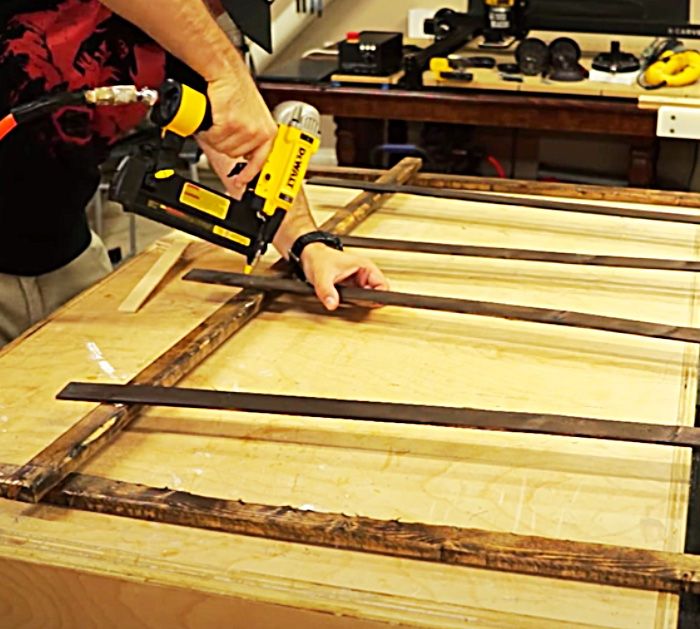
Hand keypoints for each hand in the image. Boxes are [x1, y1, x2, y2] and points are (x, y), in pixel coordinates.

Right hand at [198, 75, 276, 196]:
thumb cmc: (236, 90)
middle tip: (222, 128)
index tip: (241, 182)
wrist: (225, 71)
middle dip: (225, 145)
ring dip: (216, 137)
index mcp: (267, 132)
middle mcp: (259, 132)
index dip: (249, 174)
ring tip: (218, 120)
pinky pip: (214, 139)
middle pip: (236, 155)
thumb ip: (250, 137)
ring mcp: (246, 129)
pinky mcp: (231, 124)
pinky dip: (209, 131)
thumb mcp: (251, 117)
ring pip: (224, 148)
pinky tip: (214, 117)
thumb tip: (243, 156)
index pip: (260, 161)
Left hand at [300, 244, 388, 310]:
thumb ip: (327, 292)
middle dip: (367, 301)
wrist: (309, 256)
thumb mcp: (322, 276)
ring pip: (369, 297)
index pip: (383, 285)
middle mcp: (365, 273)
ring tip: (346, 299)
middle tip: (353, 302)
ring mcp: (360, 280)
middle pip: (378, 294)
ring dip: (360, 302)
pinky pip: (360, 298)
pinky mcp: (353, 286)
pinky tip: (344, 300)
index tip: (368, 302)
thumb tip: (332, 304)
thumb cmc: (318, 259)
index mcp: (365, 267)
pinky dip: (354, 302)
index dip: (378, 297)